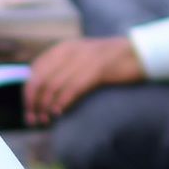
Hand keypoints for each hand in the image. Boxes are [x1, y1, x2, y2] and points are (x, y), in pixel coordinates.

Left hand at [23, 32, 143, 124]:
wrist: (139, 53)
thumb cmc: (111, 62)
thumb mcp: (83, 59)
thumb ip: (64, 69)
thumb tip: (45, 95)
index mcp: (64, 48)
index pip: (35, 70)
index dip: (28, 93)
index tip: (29, 111)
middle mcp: (70, 51)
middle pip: (40, 79)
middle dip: (32, 102)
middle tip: (33, 120)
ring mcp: (84, 59)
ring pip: (53, 85)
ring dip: (46, 106)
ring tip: (45, 120)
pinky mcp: (97, 69)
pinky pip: (73, 88)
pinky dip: (62, 102)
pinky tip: (59, 113)